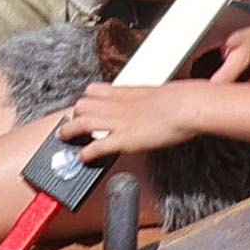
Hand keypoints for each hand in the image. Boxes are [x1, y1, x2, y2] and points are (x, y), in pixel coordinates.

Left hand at [57, 77, 230, 162]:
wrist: (184, 106)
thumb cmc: (179, 101)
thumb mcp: (156, 94)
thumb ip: (145, 100)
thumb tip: (148, 105)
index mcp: (124, 92)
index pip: (93, 91)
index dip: (86, 100)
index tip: (84, 107)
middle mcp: (116, 106)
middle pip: (82, 105)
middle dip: (75, 115)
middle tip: (73, 124)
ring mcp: (117, 122)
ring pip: (81, 122)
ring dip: (70, 131)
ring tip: (65, 138)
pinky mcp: (123, 139)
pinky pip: (97, 146)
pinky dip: (87, 153)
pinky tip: (83, 157)